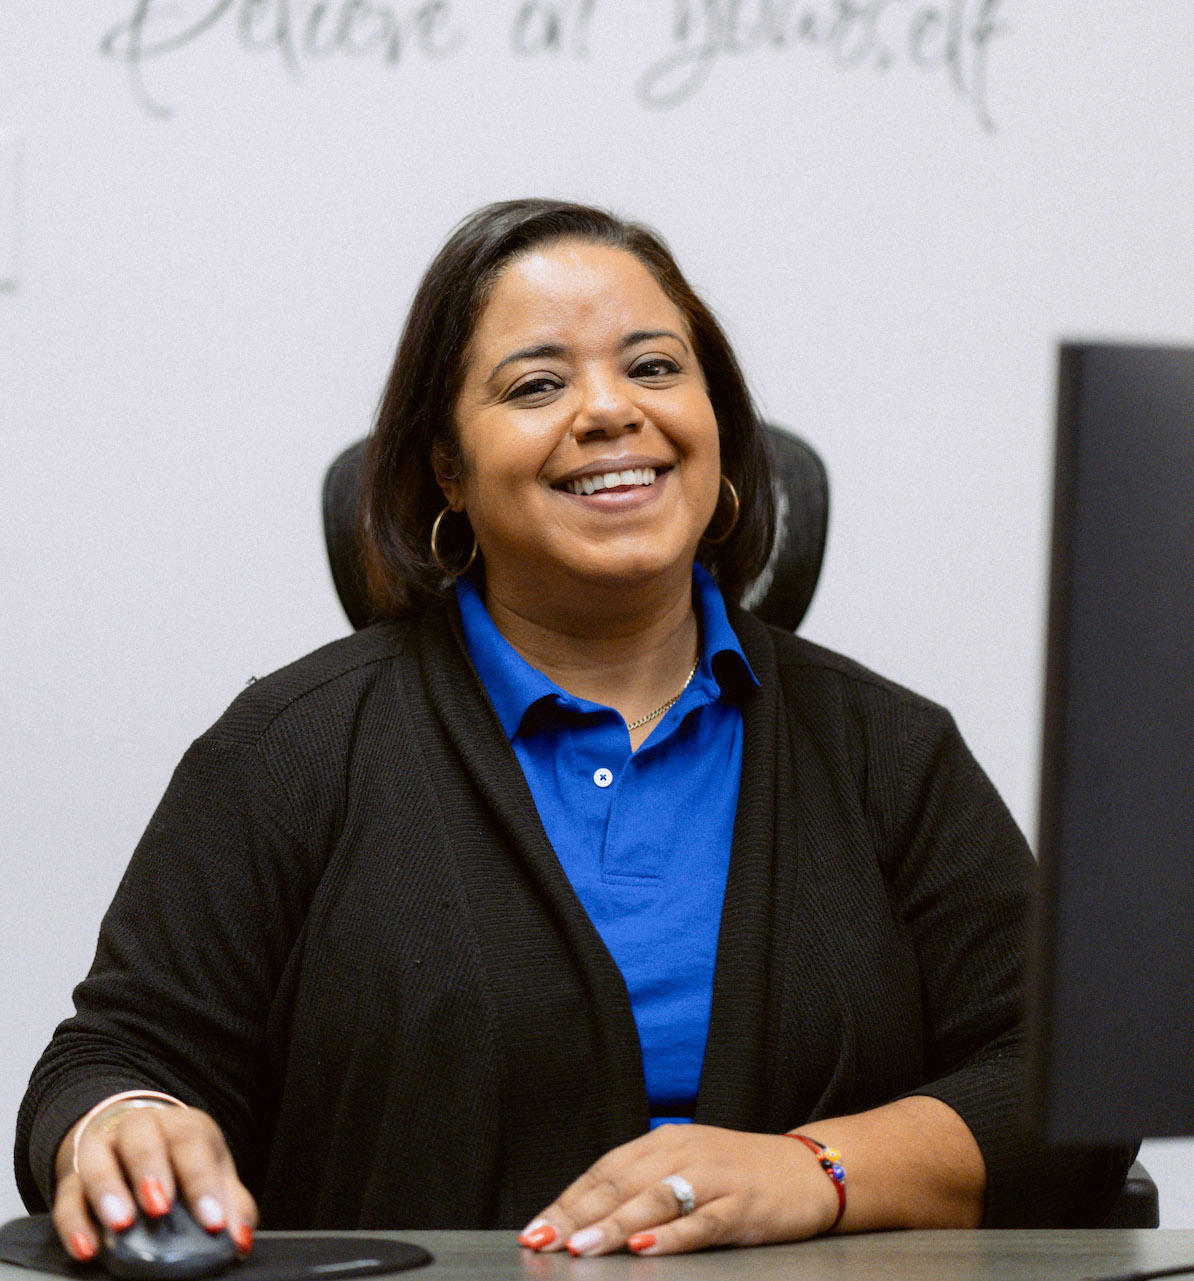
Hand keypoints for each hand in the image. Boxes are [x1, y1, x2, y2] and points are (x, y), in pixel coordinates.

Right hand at [53, 1102, 256, 1262]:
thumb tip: (239, 1238)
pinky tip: (87, 1247)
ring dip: (107, 1190)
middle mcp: (139, 1128)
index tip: (213, 1221)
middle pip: (142, 1138)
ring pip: (97, 1158)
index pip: (192, 1143)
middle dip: (151, 1171)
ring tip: (121, 1223)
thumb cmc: (181, 1160)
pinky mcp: (72, 1178)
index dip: (202, 1182)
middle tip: (160, 1208)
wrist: (136, 1139)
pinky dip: (74, 1223)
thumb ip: (231, 1204)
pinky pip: (67, 1196)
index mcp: (180, 1126)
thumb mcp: (211, 1172)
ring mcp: (101, 1149)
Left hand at [517, 1124, 838, 1256]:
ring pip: (655, 1199)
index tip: (536, 1227)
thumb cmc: (738, 1172)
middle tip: (544, 1240)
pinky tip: (646, 1248)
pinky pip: (702, 1221)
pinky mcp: (743, 1204)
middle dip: (577, 1215)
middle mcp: (684, 1151)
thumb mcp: (686, 1167)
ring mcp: (714, 1176)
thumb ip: (643, 1186)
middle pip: (621, 1183)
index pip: (604, 1170)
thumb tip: (585, 1219)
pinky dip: (672, 1235)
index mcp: (663, 1141)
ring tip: (582, 1247)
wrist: (809, 1168)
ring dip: (614, 1225)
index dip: (567, 1199)